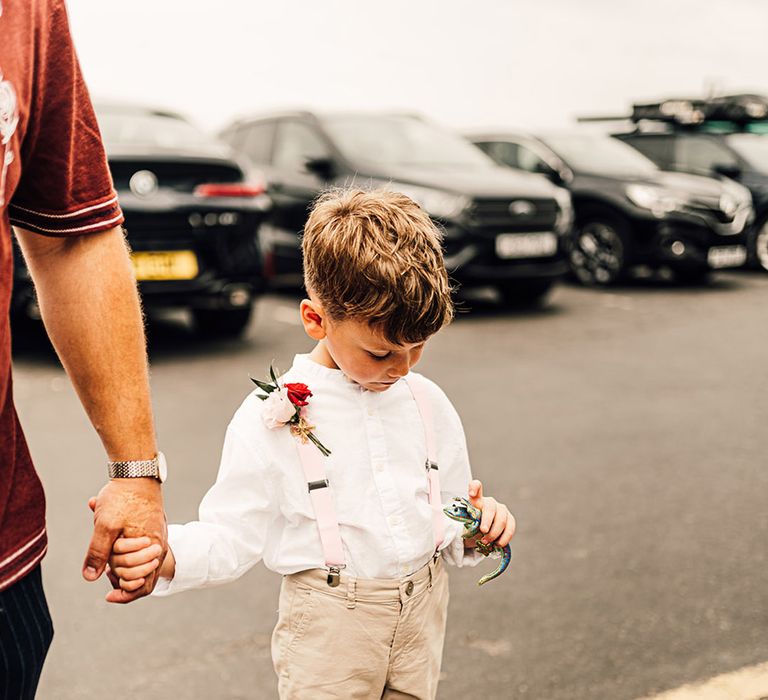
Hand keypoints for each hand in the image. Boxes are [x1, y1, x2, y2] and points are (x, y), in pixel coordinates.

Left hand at [83, 478, 166, 603]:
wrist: (136, 471)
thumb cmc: (123, 496)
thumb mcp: (105, 525)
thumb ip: (98, 552)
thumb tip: (90, 578)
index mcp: (153, 546)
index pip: (144, 585)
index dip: (125, 594)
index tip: (108, 595)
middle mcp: (158, 544)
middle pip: (142, 577)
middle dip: (122, 579)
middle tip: (105, 571)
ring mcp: (156, 536)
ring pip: (142, 565)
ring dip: (124, 567)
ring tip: (107, 561)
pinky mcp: (152, 529)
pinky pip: (142, 551)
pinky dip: (127, 555)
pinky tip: (113, 548)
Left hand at [467, 479, 515, 547]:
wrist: (482, 535)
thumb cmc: (473, 527)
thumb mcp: (467, 524)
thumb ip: (471, 524)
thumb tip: (477, 531)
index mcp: (477, 500)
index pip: (476, 486)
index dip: (474, 488)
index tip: (471, 494)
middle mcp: (490, 502)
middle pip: (490, 508)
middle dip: (487, 520)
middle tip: (483, 531)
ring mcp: (501, 510)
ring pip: (502, 519)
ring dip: (494, 532)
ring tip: (487, 542)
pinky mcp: (510, 519)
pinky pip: (510, 527)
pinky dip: (504, 537)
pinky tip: (498, 544)